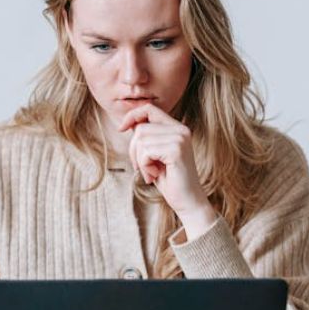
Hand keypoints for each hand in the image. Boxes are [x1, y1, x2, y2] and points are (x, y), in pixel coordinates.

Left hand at [117, 104, 218, 237]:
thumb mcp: (154, 155)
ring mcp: (180, 138)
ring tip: (151, 172)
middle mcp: (181, 130)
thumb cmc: (169, 180)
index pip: (149, 109)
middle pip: (141, 128)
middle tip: (143, 168)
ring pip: (141, 140)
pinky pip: (146, 151)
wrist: (187, 201)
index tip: (121, 129)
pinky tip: (155, 175)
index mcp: (177, 128)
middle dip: (134, 150)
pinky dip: (144, 166)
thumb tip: (129, 124)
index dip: (132, 116)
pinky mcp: (176, 150)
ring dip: (140, 160)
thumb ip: (146, 138)